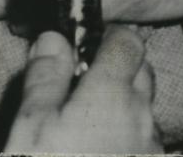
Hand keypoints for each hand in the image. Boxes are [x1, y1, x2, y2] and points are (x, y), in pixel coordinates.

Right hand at [5, 27, 159, 154]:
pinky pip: (145, 144)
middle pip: (141, 72)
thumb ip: (45, 76)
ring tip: (87, 123)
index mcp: (112, 95)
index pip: (127, 41)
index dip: (108, 36)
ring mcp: (151, 151)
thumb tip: (53, 39)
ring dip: (124, 107)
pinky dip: (128, 139)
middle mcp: (142, 118)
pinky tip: (99, 151)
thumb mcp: (31, 126)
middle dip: (118, 69)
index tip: (85, 45)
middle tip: (81, 83)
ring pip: (145, 110)